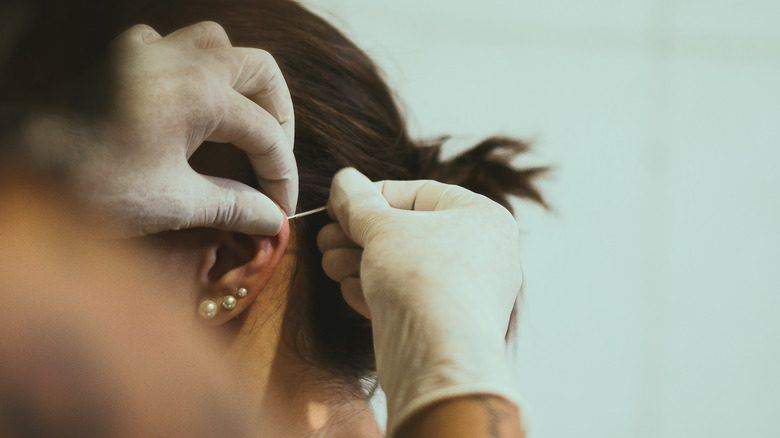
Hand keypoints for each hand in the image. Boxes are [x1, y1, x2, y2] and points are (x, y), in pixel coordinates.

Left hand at [47, 22, 296, 235]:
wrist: (15, 164)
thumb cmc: (90, 185)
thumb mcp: (172, 203)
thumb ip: (232, 205)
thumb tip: (273, 220)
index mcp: (199, 92)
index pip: (265, 132)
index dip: (281, 174)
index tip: (279, 208)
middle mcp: (179, 59)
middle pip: (259, 70)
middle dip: (277, 113)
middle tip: (274, 156)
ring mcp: (146, 52)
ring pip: (217, 43)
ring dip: (239, 79)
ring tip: (240, 121)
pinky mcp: (119, 58)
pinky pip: (168, 43)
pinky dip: (189, 66)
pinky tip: (184, 99)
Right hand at [317, 168, 522, 436]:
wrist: (438, 358)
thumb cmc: (422, 280)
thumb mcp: (381, 227)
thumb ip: (359, 201)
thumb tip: (344, 181)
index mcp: (481, 217)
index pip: (419, 192)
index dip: (372, 196)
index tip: (338, 205)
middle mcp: (482, 252)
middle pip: (408, 230)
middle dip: (359, 234)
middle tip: (325, 239)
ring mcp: (466, 291)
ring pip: (404, 266)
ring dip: (360, 262)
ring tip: (328, 263)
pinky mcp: (446, 325)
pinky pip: (408, 297)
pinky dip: (375, 290)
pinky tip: (347, 288)